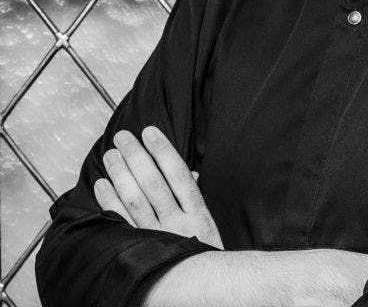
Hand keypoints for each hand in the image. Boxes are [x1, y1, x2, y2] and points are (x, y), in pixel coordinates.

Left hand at [93, 126, 223, 249]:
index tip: (150, 132)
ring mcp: (157, 238)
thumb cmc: (206, 258)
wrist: (203, 293)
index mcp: (197, 214)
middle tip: (123, 137)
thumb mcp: (209, 227)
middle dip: (137, 156)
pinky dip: (111, 202)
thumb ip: (195, 199)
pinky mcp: (141, 250)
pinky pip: (122, 222)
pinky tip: (103, 186)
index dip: (163, 151)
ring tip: (112, 154)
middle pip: (153, 182)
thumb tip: (189, 174)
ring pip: (136, 199)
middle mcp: (177, 224)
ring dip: (121, 174)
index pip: (178, 174)